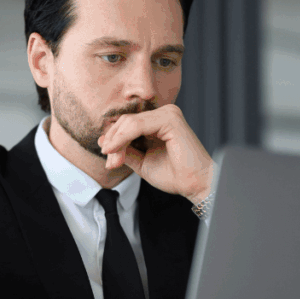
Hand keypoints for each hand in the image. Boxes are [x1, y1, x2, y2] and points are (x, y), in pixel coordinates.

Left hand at [97, 105, 213, 202]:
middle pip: (126, 121)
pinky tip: (116, 150)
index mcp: (158, 122)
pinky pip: (137, 125)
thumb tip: (104, 141)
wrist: (195, 184)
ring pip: (129, 122)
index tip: (108, 160)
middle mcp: (163, 114)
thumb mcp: (142, 162)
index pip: (127, 124)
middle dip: (113, 142)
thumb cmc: (175, 175)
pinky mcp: (170, 119)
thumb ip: (125, 150)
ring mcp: (168, 114)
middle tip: (110, 163)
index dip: (113, 140)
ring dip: (116, 141)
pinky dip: (123, 138)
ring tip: (113, 161)